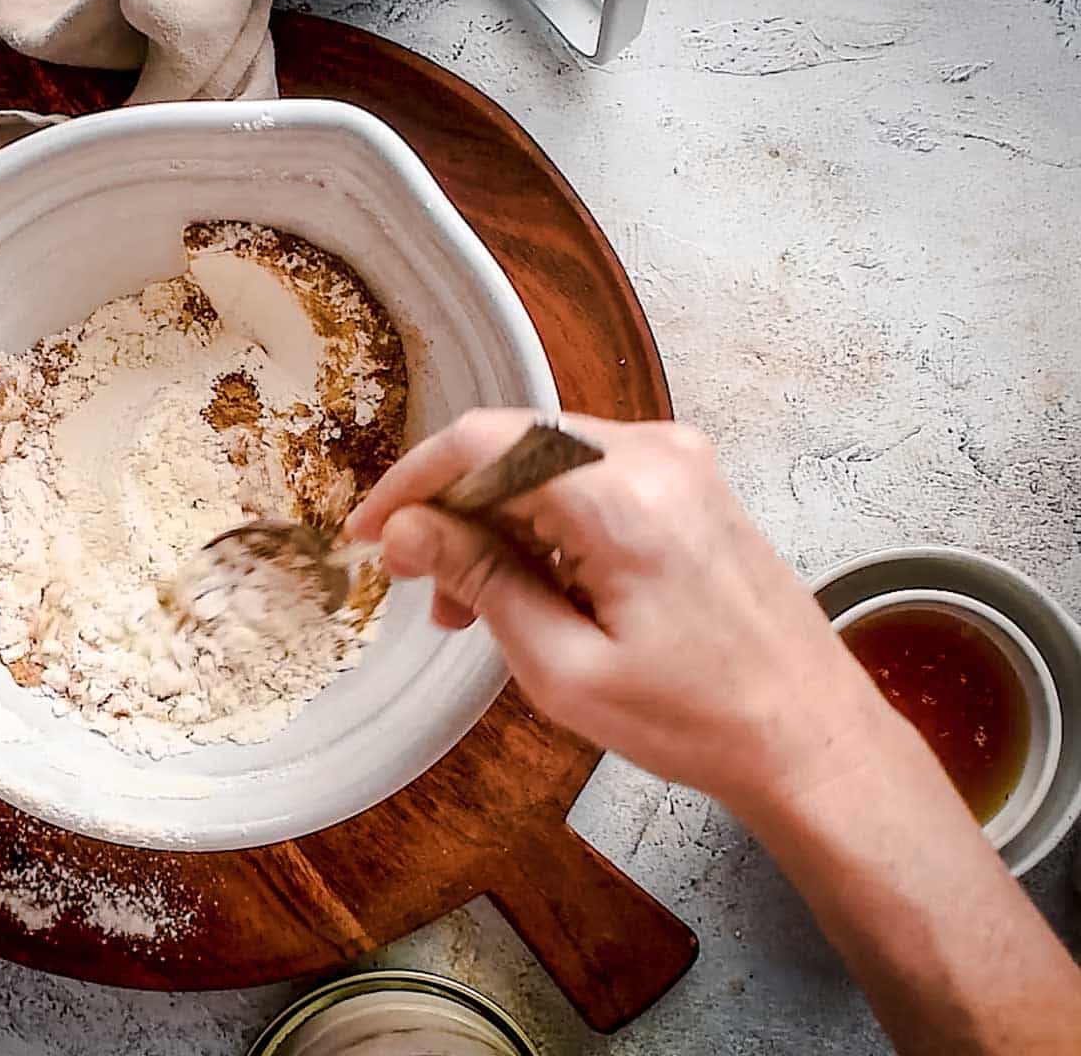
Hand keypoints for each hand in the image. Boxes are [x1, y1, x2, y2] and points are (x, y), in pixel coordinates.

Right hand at [346, 409, 887, 810]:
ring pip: (544, 463)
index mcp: (623, 494)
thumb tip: (407, 531)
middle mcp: (654, 454)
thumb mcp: (564, 666)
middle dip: (450, 511)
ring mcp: (679, 464)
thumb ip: (479, 581)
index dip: (411, 483)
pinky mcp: (689, 485)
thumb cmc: (696, 719)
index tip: (369, 535)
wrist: (811, 738)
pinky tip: (523, 588)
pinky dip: (540, 524)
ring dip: (492, 523)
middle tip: (416, 586)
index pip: (483, 442)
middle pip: (511, 446)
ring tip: (465, 607)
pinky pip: (587, 479)